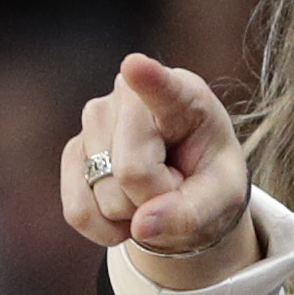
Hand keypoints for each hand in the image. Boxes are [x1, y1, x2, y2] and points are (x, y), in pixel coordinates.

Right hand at [64, 55, 254, 283]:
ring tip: (151, 192)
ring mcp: (94, 120)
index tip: (134, 66)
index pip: (163, 88)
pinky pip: (78, 210)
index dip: (147, 79)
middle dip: (155, 198)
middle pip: (132, 170)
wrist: (182, 191)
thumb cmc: (208, 182)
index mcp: (184, 96)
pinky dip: (104, 228)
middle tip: (174, 187)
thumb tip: (141, 226)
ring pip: (104, 193)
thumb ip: (191, 213)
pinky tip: (124, 213)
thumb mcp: (221, 200)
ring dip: (131, 213)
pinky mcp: (72, 152)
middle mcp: (129, 96)